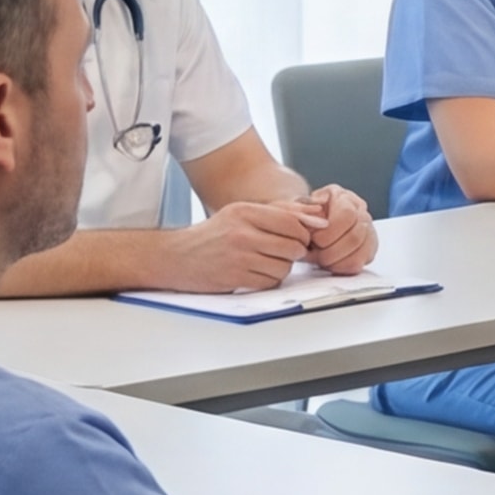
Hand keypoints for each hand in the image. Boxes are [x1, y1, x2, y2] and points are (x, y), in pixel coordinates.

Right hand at [163, 196, 313, 291]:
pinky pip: (270, 282)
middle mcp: (242, 232)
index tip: (298, 239)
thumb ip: (280, 213)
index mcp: (246, 211)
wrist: (176, 256)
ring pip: (284, 266)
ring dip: (281, 268)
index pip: (293, 223)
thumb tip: (318, 219)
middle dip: (293, 252)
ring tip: (265, 262)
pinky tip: (255, 273)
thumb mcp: (241, 214)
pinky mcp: (235, 278)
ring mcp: (239, 256)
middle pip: (293, 246)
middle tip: (280, 252)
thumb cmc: (213, 235)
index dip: (303, 234)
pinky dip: (268, 280)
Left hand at [299, 188, 380, 272]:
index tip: (314, 239)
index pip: (348, 214)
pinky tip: (331, 264)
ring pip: (361, 251)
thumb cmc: (304, 219)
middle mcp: (360, 211)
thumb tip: (316, 211)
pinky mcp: (368, 248)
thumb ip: (305, 210)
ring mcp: (367, 229)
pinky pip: (360, 262)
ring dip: (337, 260)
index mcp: (342, 197)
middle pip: (356, 235)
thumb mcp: (299, 210)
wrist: (307, 228)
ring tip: (321, 259)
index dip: (330, 232)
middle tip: (316, 253)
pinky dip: (342, 267)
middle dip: (331, 250)